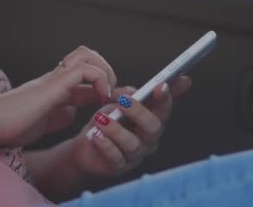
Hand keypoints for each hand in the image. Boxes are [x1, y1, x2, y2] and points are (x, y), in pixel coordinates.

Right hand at [0, 46, 116, 146]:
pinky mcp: (54, 84)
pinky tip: (99, 98)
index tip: (114, 100)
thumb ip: (58, 116)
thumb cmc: (9, 127)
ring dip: (105, 72)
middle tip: (110, 95)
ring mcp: (54, 78)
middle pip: (87, 56)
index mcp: (53, 88)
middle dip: (106, 71)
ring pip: (88, 55)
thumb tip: (72, 111)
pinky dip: (99, 80)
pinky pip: (86, 70)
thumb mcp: (43, 123)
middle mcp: (55, 78)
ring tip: (106, 94)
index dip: (104, 85)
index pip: (85, 76)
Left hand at [68, 76, 191, 176]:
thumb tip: (133, 91)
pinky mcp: (120, 166)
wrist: (87, 144)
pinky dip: (106, 145)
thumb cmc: (108, 121)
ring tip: (102, 119)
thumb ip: (127, 95)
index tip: (160, 85)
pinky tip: (96, 136)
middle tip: (123, 101)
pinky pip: (116, 158)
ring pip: (133, 144)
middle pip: (153, 127)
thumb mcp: (116, 103)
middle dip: (139, 112)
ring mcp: (136, 154)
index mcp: (153, 120)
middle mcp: (149, 139)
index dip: (165, 98)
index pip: (164, 109)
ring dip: (117, 130)